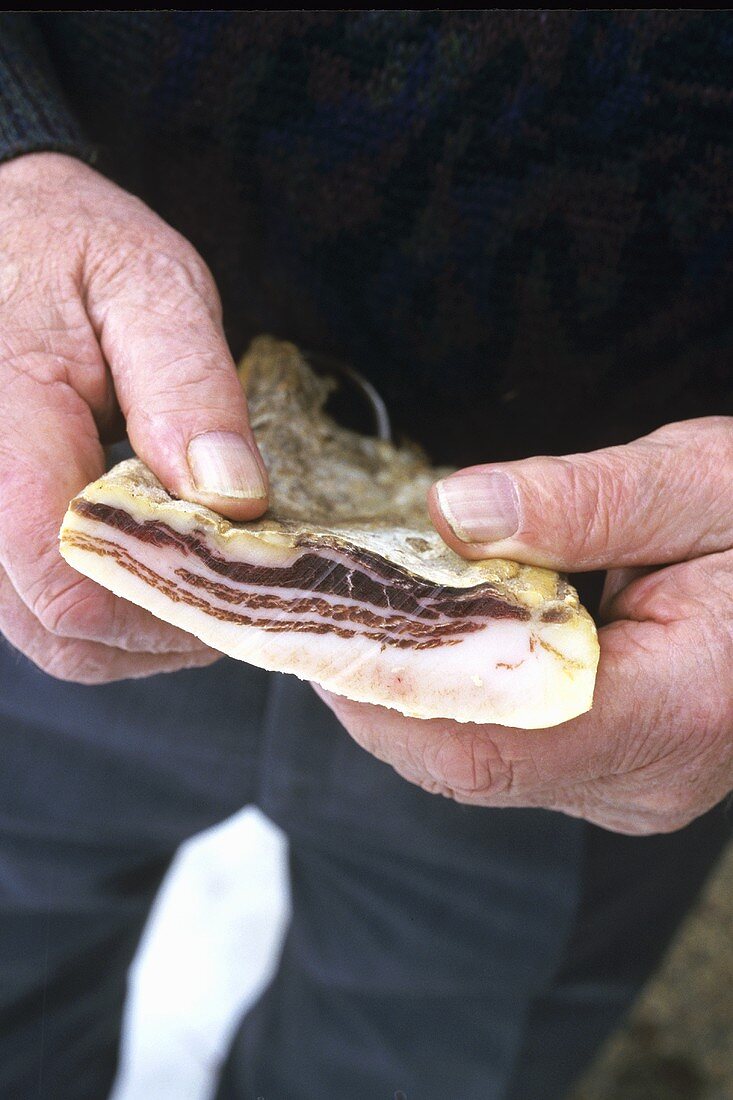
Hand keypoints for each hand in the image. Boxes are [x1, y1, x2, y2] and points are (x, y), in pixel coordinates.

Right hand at [0, 153, 267, 682]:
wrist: (6, 232)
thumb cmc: (70, 247)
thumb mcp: (148, 286)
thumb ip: (188, 385)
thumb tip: (233, 497)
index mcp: (3, 429)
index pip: (68, 577)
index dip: (165, 606)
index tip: (239, 585)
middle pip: (60, 630)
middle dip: (163, 631)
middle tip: (236, 590)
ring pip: (49, 633)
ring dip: (137, 629)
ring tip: (202, 577)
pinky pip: (38, 607)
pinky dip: (107, 608)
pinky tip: (157, 566)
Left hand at [317, 418, 732, 834]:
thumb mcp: (701, 481)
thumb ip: (582, 502)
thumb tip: (454, 513)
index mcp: (678, 706)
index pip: (488, 733)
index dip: (383, 688)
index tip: (312, 624)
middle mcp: (648, 775)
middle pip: (464, 762)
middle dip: (371, 692)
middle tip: (306, 610)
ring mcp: (632, 785)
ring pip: (474, 764)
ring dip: (400, 696)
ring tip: (345, 616)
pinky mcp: (619, 770)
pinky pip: (504, 751)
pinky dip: (446, 699)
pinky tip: (416, 639)